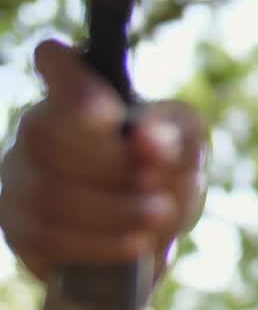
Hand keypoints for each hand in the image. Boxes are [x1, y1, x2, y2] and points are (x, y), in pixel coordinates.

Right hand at [0, 39, 206, 284]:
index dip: (70, 81)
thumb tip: (148, 139)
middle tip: (156, 181)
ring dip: (115, 208)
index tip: (107, 112)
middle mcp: (38, 129)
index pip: (57, 66)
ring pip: (49, 194)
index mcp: (78, 94)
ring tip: (159, 213)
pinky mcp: (20, 229)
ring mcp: (20, 179)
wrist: (148, 234)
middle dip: (113, 165)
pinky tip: (137, 243)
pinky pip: (50, 239)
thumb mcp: (186, 147)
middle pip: (49, 138)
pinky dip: (102, 243)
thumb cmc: (165, 172)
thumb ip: (175, 134)